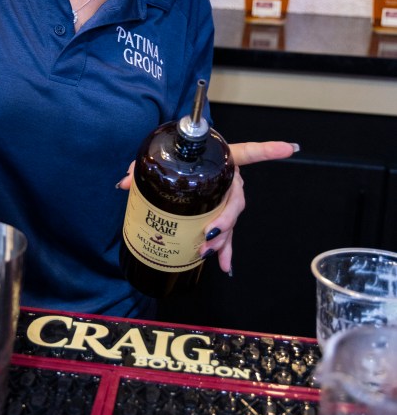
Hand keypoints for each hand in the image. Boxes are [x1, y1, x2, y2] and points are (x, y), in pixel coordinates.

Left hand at [117, 140, 298, 274]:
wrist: (177, 169)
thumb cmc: (174, 161)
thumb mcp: (158, 162)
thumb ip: (142, 169)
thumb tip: (124, 183)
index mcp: (221, 160)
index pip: (249, 152)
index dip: (269, 149)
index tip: (289, 148)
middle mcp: (229, 179)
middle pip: (236, 200)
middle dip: (225, 220)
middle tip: (209, 233)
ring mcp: (227, 198)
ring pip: (232, 220)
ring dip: (223, 238)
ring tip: (207, 252)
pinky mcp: (220, 216)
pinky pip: (228, 235)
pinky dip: (226, 251)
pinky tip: (225, 267)